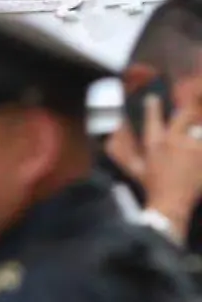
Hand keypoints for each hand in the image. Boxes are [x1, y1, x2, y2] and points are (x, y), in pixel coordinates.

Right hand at [135, 94, 201, 239]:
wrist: (171, 203)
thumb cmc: (151, 187)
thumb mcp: (135, 168)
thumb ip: (123, 152)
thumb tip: (108, 138)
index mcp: (154, 141)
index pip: (153, 116)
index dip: (153, 105)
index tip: (153, 99)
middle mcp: (173, 140)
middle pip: (185, 115)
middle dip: (189, 107)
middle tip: (192, 103)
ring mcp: (192, 147)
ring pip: (199, 129)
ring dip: (198, 128)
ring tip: (194, 134)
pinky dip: (200, 146)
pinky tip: (198, 150)